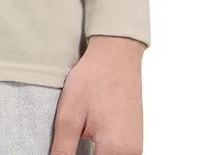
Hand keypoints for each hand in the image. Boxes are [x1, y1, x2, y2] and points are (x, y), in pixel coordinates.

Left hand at [50, 35, 145, 154]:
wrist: (116, 54)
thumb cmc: (94, 78)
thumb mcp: (69, 115)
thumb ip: (63, 149)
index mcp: (115, 150)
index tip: (63, 150)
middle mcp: (131, 153)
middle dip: (82, 153)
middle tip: (72, 137)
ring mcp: (136, 148)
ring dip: (92, 153)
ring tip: (79, 136)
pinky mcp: (135, 140)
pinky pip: (117, 154)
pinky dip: (102, 151)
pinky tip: (89, 137)